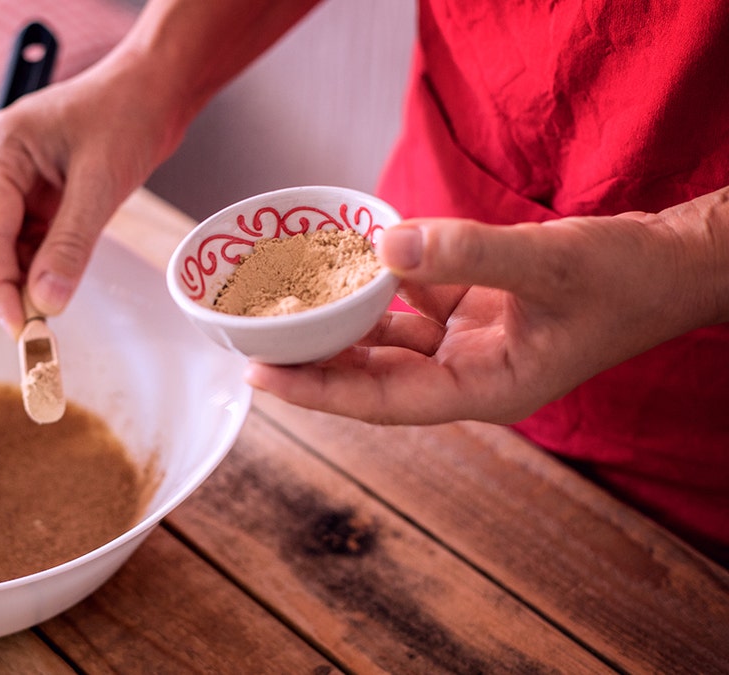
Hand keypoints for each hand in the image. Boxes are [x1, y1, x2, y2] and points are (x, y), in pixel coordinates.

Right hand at [0, 59, 176, 333]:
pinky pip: (15, 238)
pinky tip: (58, 270)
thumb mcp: (102, 183)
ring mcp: (6, 178)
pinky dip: (32, 262)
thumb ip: (70, 245)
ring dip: (14, 272)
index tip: (19, 324)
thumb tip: (46, 301)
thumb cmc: (127, 114)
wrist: (152, 90)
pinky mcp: (27, 194)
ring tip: (54, 289)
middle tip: (31, 313)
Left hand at [245, 188, 728, 424]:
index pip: (385, 400)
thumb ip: (470, 252)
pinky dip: (379, 280)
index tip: (263, 378)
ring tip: (280, 309)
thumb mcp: (550, 261)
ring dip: (340, 323)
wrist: (672, 263)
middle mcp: (470, 373)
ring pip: (387, 337)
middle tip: (248, 345)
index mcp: (488, 390)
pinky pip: (412, 297)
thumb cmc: (628, 279)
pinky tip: (343, 263)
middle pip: (374, 375)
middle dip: (314, 363)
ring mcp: (470, 341)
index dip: (322, 391)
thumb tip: (386, 243)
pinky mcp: (473, 306)